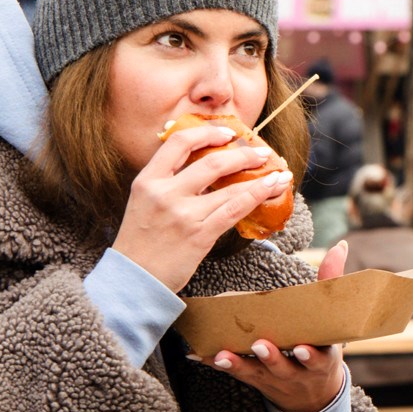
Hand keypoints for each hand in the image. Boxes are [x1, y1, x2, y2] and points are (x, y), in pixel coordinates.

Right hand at [112, 122, 291, 291]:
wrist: (134, 279)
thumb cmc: (141, 241)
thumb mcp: (143, 201)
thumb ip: (167, 181)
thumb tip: (206, 166)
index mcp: (147, 180)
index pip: (179, 142)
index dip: (207, 132)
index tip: (228, 132)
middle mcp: (164, 193)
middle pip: (211, 162)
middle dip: (243, 154)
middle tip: (261, 153)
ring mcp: (183, 214)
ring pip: (229, 187)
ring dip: (259, 176)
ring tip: (279, 173)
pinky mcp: (199, 235)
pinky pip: (235, 210)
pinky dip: (257, 196)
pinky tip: (272, 188)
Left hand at [205, 242, 349, 411]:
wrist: (313, 396)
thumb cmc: (323, 347)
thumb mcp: (334, 323)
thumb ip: (333, 284)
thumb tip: (340, 245)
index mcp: (322, 358)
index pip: (319, 359)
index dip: (311, 356)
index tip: (302, 349)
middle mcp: (298, 372)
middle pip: (284, 367)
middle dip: (272, 358)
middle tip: (260, 345)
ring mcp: (275, 378)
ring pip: (256, 372)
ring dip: (239, 363)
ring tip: (223, 355)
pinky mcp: (256, 380)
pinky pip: (236, 373)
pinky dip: (217, 364)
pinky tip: (200, 356)